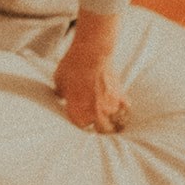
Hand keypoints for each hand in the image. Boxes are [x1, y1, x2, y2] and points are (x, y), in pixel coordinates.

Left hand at [54, 18, 128, 132]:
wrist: (91, 53)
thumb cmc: (72, 68)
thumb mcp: (59, 82)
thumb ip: (62, 94)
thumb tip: (61, 96)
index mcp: (78, 114)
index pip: (81, 128)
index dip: (82, 124)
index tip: (82, 121)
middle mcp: (96, 114)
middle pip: (103, 131)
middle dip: (101, 129)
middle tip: (99, 126)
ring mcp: (110, 106)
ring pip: (116, 122)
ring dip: (113, 121)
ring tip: (112, 120)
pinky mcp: (120, 96)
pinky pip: (125, 108)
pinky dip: (122, 109)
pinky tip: (120, 107)